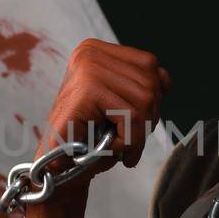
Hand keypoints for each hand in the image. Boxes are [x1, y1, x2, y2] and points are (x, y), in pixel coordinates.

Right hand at [40, 39, 170, 186]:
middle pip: (151, 84)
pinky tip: (110, 147)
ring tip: (117, 146)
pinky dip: (129, 139)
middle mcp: (90, 53)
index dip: (152, 99)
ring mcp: (88, 68)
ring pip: (145, 102)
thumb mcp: (116, 103)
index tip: (135, 124)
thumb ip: (139, 85)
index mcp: (95, 50)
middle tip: (127, 143)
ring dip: (136, 134)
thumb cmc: (85, 138)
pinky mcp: (87, 90)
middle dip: (147, 120)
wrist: (53, 167)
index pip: (149, 66)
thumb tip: (166, 80)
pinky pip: (132, 116)